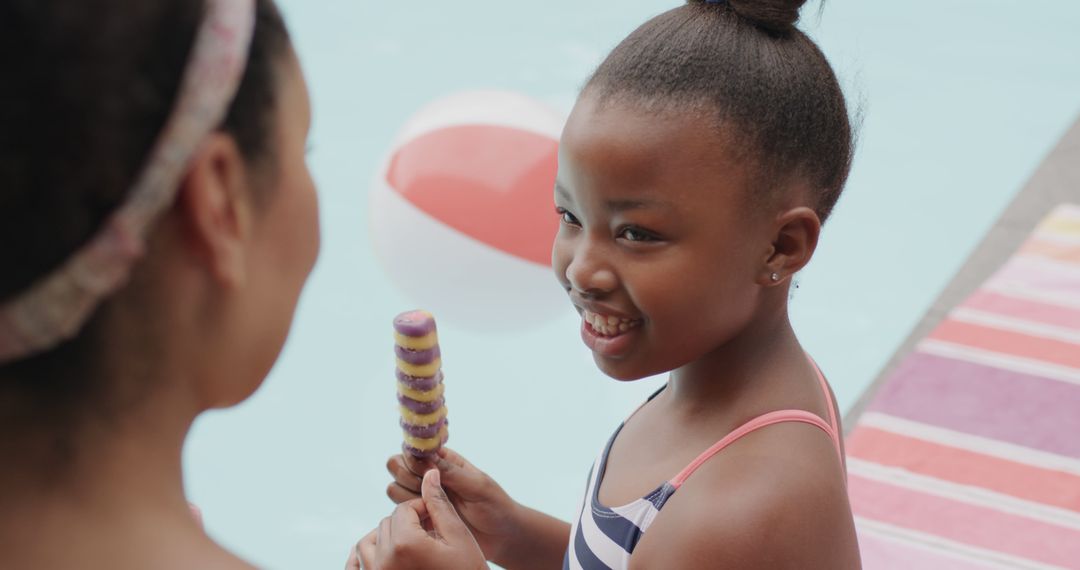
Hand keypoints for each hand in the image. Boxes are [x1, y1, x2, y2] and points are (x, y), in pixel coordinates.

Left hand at [349, 469, 486, 569]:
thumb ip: (439, 504)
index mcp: (405, 544)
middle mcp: (384, 562)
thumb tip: (429, 474)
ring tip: (408, 545)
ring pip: (367, 543)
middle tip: (429, 534)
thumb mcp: (458, 536)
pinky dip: (359, 559)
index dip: (423, 508)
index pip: (404, 509)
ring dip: (384, 539)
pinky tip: (378, 556)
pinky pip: (354, 567)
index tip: (437, 518)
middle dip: (407, 523)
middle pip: (387, 523)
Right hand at [386, 448, 521, 563]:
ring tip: (431, 508)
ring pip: (394, 488)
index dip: (414, 459)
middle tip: (427, 491)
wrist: (499, 536)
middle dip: (407, 477)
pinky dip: (406, 514)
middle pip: (396, 465)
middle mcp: (428, 474)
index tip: (427, 473)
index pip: (414, 449)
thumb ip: (450, 471)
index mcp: (443, 459)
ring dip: (407, 497)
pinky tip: (428, 519)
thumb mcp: (476, 485)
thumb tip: (425, 456)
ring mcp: (422, 495)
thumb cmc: (494, 505)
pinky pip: (398, 510)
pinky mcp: (419, 515)